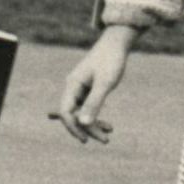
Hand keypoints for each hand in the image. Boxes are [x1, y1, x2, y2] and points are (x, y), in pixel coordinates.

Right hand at [54, 27, 130, 143]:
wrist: (117, 43)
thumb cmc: (111, 60)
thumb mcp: (105, 83)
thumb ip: (94, 103)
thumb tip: (83, 124)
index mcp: (72, 85)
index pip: (65, 112)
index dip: (73, 128)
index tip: (86, 139)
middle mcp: (73, 87)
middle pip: (74, 114)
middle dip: (87, 129)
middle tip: (105, 140)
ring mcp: (80, 88)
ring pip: (82, 112)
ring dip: (94, 124)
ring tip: (108, 136)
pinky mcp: (89, 88)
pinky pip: (88, 107)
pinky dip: (97, 116)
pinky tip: (107, 126)